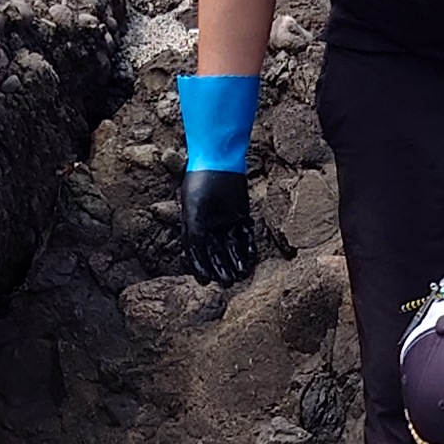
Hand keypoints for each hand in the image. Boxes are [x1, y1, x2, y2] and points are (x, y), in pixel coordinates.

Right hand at [181, 169, 256, 288]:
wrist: (218, 159)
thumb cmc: (200, 183)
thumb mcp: (193, 212)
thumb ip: (196, 235)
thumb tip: (199, 257)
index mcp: (193, 225)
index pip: (196, 252)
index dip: (200, 268)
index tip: (205, 282)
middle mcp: (209, 225)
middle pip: (216, 253)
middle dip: (221, 268)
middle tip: (227, 283)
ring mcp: (226, 219)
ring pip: (232, 247)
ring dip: (236, 261)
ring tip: (240, 275)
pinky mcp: (241, 213)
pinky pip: (245, 235)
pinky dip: (248, 247)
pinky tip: (250, 259)